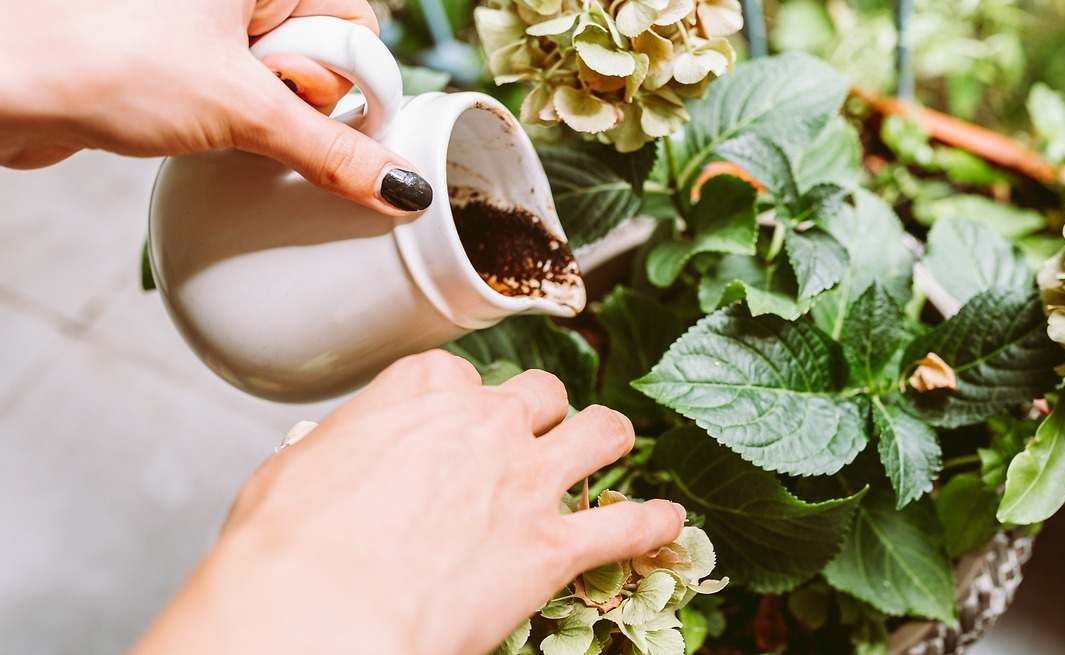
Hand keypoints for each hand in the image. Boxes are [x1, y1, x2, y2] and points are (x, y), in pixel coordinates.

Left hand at [0, 0, 431, 214]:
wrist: (1, 84)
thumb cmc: (101, 58)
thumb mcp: (242, 110)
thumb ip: (332, 151)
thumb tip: (401, 186)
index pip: (356, 24)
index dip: (353, 83)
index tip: (332, 125)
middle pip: (320, 56)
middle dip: (299, 102)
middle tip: (252, 111)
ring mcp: (206, 24)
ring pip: (280, 86)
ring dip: (266, 123)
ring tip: (217, 123)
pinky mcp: (179, 61)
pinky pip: (241, 100)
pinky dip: (237, 128)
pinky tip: (206, 136)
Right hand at [131, 350, 685, 654]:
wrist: (319, 609)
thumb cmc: (288, 550)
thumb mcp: (293, 471)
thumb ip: (342, 449)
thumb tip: (344, 457)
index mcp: (420, 394)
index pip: (456, 375)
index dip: (459, 400)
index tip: (454, 420)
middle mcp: (484, 423)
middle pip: (538, 392)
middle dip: (538, 411)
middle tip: (532, 435)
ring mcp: (526, 481)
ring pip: (599, 430)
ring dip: (607, 438)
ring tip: (611, 444)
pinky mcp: (552, 547)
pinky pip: (627, 524)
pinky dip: (651, 523)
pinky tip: (665, 522)